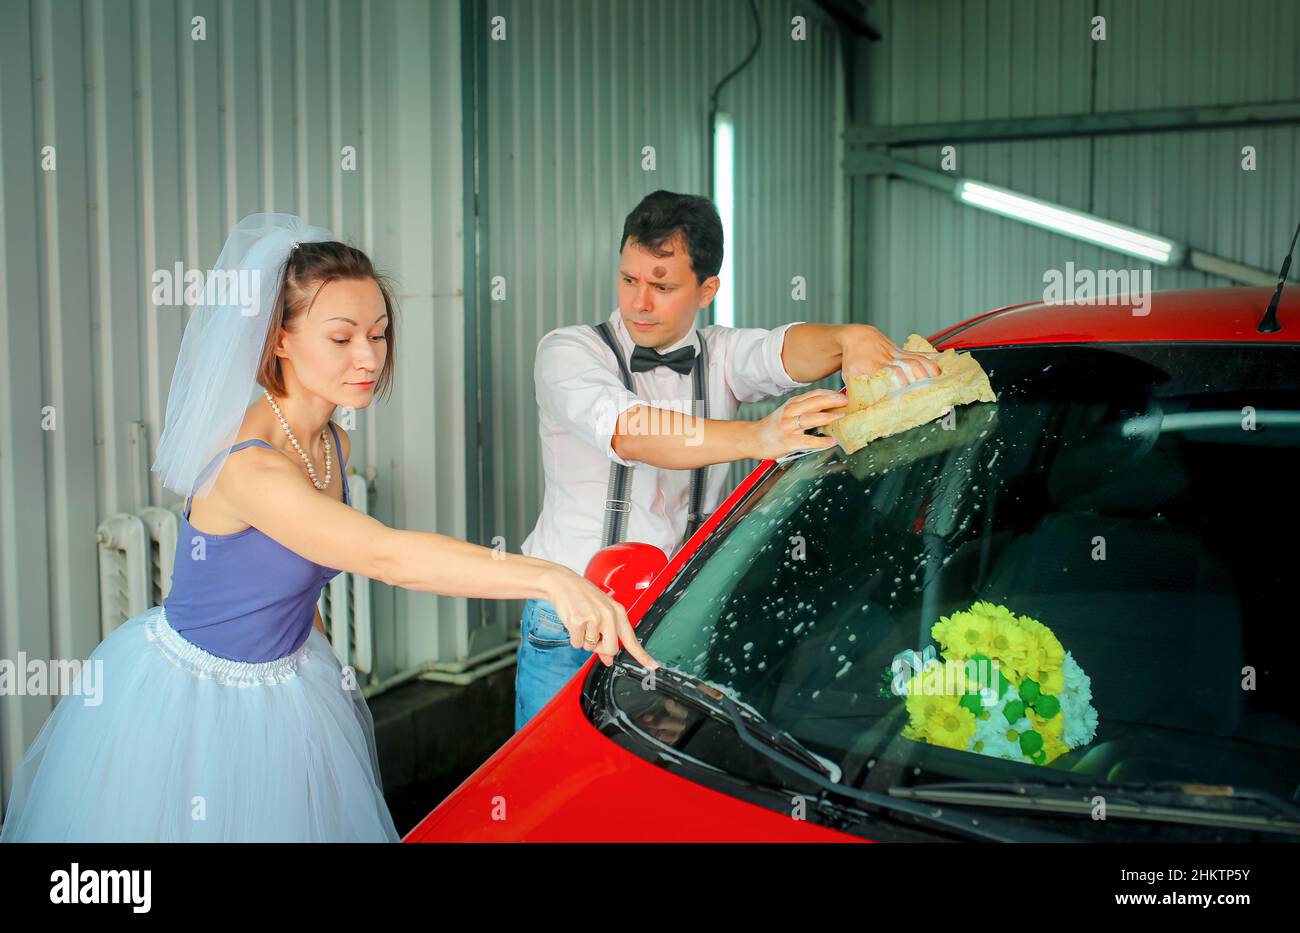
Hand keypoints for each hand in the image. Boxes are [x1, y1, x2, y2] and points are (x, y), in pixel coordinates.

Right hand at [544, 568, 659, 669]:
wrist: (563, 582)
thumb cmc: (582, 596)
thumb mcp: (600, 612)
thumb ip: (607, 636)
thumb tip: (608, 660)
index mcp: (618, 612)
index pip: (631, 639)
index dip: (642, 655)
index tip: (652, 666)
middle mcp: (608, 615)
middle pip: (611, 649)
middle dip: (600, 648)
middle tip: (592, 634)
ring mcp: (594, 618)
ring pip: (590, 648)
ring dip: (584, 640)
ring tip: (581, 621)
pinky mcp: (578, 622)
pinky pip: (577, 644)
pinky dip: (574, 637)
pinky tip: (573, 622)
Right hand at [748, 389, 846, 459]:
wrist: (753, 438)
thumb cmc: (774, 426)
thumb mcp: (788, 411)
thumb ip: (805, 408)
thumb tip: (829, 407)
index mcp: (792, 404)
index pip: (814, 394)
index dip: (829, 393)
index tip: (843, 394)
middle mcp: (790, 412)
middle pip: (814, 403)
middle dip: (832, 400)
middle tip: (846, 401)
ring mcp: (789, 427)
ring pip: (811, 419)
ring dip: (828, 417)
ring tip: (841, 416)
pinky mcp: (788, 441)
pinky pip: (808, 441)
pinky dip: (821, 441)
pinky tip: (832, 441)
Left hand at [840, 324, 940, 383]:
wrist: (856, 337)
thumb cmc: (853, 360)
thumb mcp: (850, 374)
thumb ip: (855, 390)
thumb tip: (853, 409)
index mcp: (874, 365)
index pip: (892, 372)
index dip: (901, 381)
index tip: (907, 393)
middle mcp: (888, 358)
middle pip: (909, 365)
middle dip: (920, 376)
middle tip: (928, 389)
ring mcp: (897, 353)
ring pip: (916, 358)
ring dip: (929, 368)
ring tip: (939, 379)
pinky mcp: (902, 350)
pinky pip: (918, 352)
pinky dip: (930, 358)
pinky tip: (942, 362)